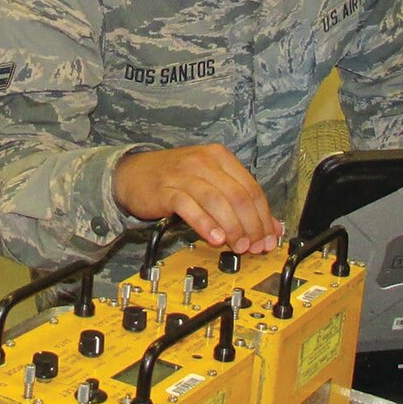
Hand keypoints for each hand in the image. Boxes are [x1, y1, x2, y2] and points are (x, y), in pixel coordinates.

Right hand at [113, 144, 281, 253]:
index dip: (264, 217)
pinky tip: (214, 239)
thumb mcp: (210, 183)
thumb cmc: (174, 179)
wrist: (132, 174)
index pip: (252, 188)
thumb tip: (270, 227)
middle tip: (254, 246)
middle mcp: (204, 161)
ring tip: (237, 246)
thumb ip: (239, 201)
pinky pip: (190, 207)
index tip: (270, 238)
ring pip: (217, 201)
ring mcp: (184, 174)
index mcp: (221, 157)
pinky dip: (205, 224)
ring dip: (232, 228)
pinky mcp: (166, 189)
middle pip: (238, 196)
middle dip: (251, 226)